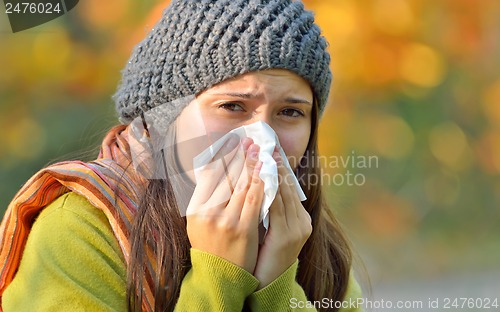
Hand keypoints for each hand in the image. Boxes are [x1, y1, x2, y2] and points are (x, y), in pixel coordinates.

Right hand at [186, 136, 264, 272]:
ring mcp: (225, 221)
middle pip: (227, 176)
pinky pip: (255, 199)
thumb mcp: (197, 221)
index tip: (233, 143)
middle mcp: (207, 213)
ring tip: (260, 151)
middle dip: (240, 156)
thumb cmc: (210, 244)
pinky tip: (267, 171)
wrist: (220, 275)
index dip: (223, 156)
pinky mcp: (243, 229)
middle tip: (249, 141)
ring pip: (242, 184)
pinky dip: (262, 182)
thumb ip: (204, 197)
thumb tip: (214, 168)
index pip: (210, 175)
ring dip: (252, 165)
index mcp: (195, 208)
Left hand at [253, 149, 311, 288]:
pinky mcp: (287, 236)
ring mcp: (297, 228)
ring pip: (283, 192)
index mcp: (299, 218)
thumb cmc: (263, 255)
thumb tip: (256, 184)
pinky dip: (268, 189)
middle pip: (288, 185)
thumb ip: (267, 209)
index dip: (279, 166)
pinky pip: (276, 206)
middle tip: (265, 144)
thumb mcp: (269, 229)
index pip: (288, 186)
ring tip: (263, 153)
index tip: (269, 149)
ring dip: (272, 171)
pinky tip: (260, 176)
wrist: (268, 284)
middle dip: (276, 163)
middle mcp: (302, 221)